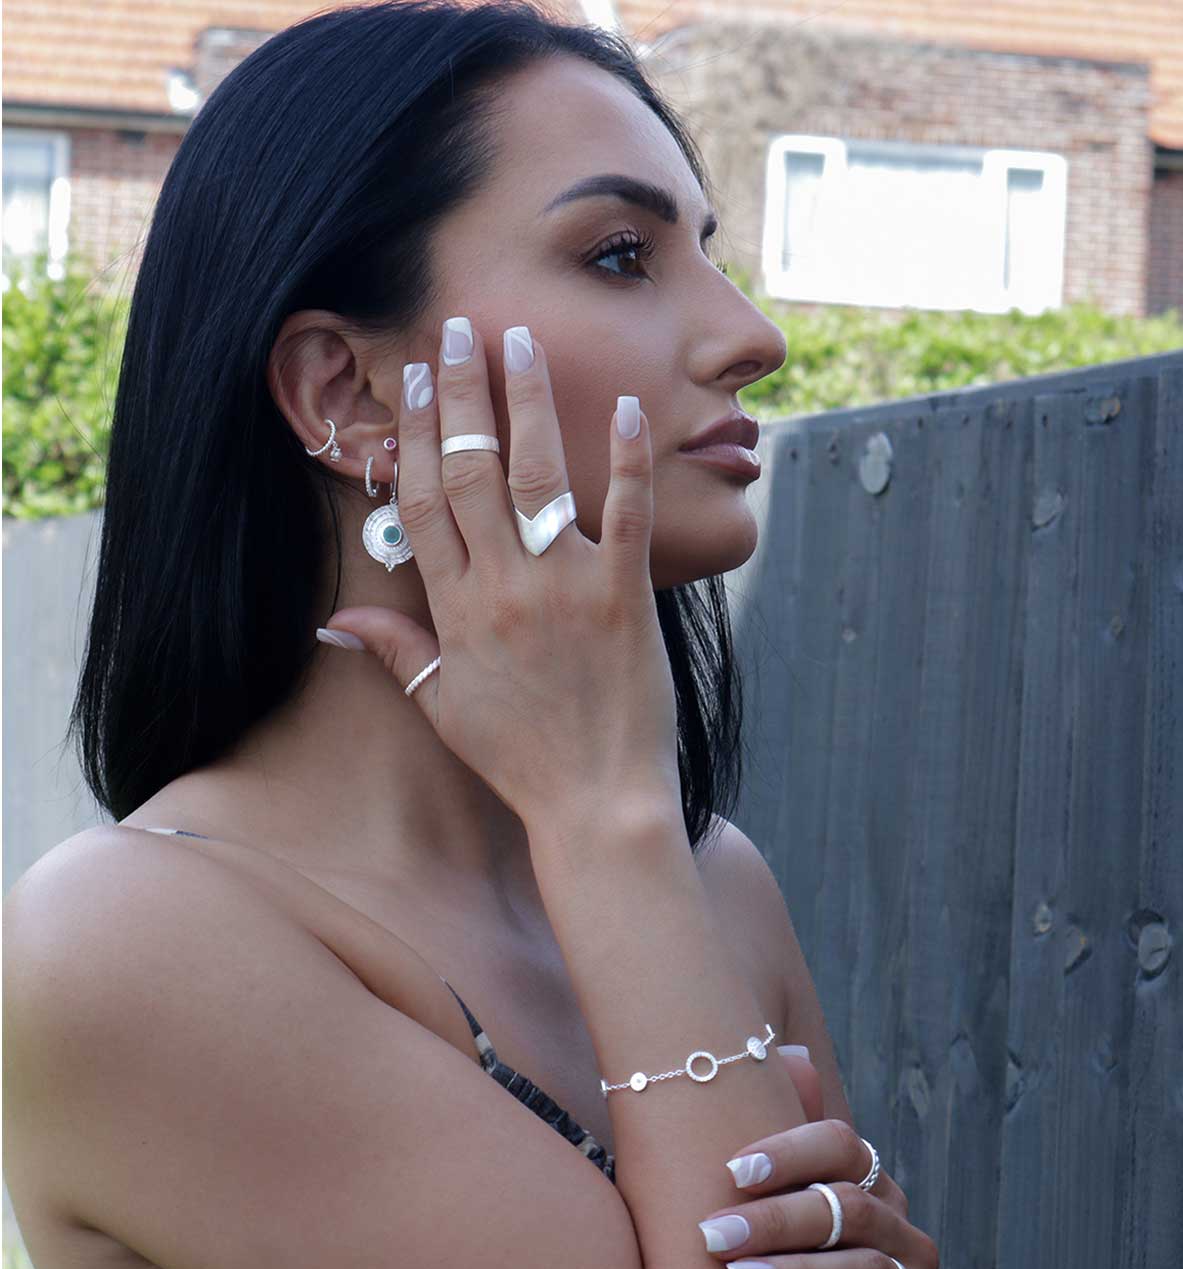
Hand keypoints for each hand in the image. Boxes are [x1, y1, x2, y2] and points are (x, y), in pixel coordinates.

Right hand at [320, 320, 682, 834]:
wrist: (595, 801)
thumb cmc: (519, 757)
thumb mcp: (442, 707)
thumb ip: (393, 652)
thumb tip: (334, 622)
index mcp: (456, 610)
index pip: (422, 504)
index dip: (412, 437)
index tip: (408, 384)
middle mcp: (504, 586)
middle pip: (471, 473)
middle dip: (460, 396)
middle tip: (457, 332)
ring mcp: (567, 586)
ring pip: (538, 476)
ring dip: (527, 403)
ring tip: (520, 342)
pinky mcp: (627, 595)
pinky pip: (627, 514)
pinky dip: (628, 458)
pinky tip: (627, 405)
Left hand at [697, 1049, 943, 1268]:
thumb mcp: (774, 1217)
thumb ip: (777, 1147)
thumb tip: (790, 1053)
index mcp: (868, 1186)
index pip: (842, 1146)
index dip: (791, 1152)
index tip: (732, 1170)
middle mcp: (903, 1232)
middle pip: (847, 1210)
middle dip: (777, 1220)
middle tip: (713, 1236)